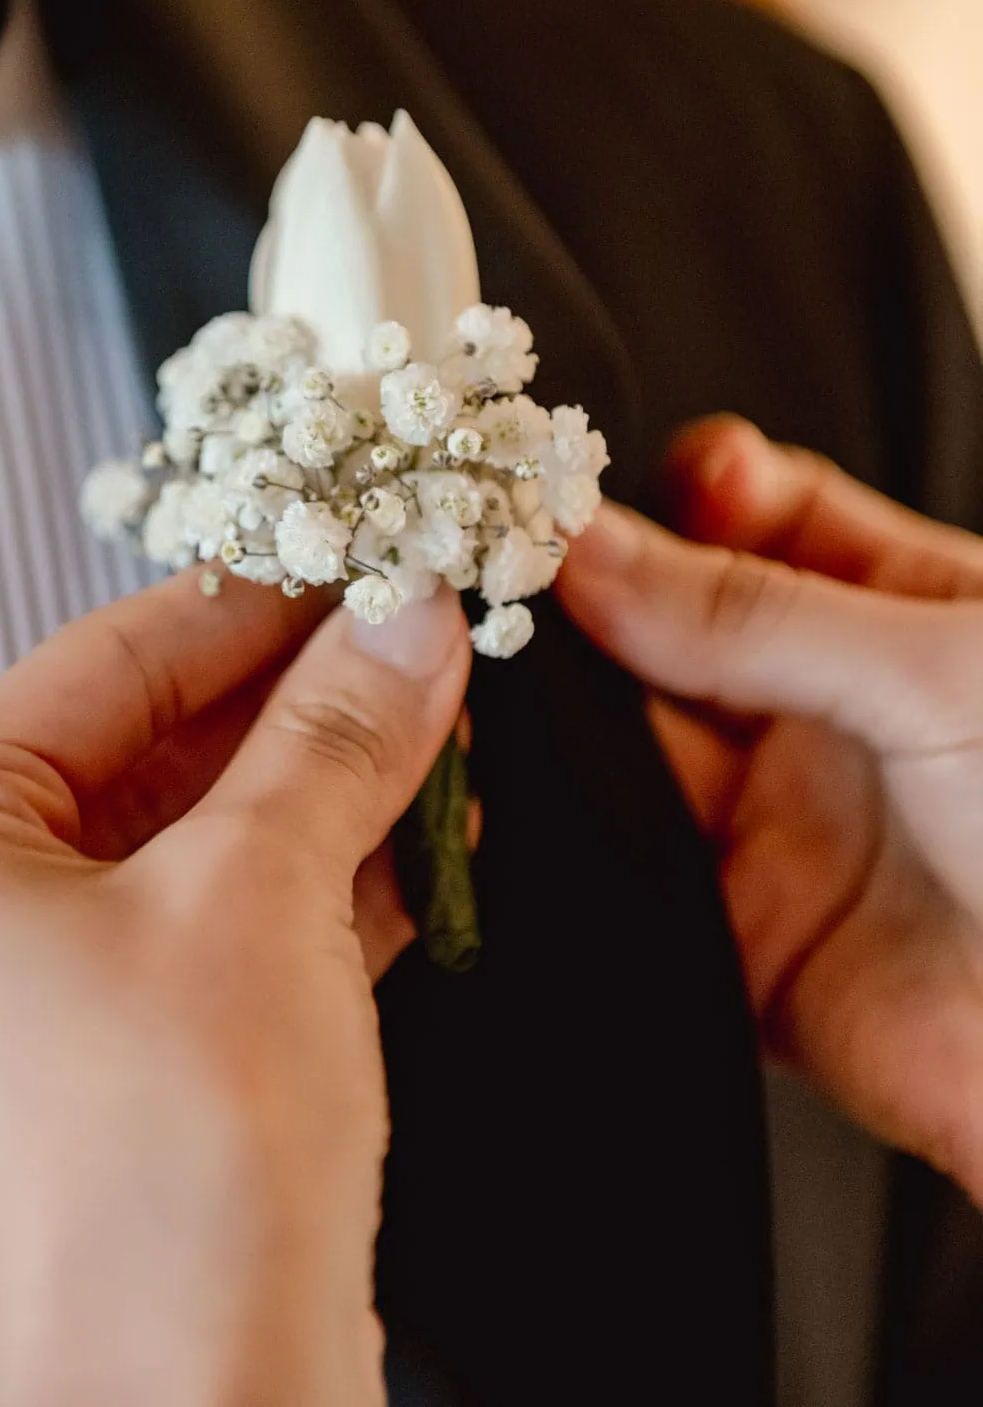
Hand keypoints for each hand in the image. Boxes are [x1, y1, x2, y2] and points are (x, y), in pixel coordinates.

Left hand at [0, 572, 469, 1406]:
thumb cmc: (164, 1196)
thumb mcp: (264, 894)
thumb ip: (334, 735)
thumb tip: (393, 628)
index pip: (98, 667)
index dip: (244, 604)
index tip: (342, 568)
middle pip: (135, 763)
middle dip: (289, 712)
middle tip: (398, 649)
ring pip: (170, 863)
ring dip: (303, 804)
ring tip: (418, 739)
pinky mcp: (77, 1107)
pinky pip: (185, 956)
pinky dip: (287, 904)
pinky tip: (397, 858)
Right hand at [558, 416, 982, 1201]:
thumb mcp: (939, 676)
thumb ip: (758, 614)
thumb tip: (599, 553)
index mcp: (905, 616)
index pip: (763, 518)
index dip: (677, 499)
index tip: (587, 491)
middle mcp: (834, 713)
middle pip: (675, 629)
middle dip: (591, 602)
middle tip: (504, 580)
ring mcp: (786, 823)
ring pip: (632, 747)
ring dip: (564, 723)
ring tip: (492, 683)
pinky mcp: (744, 939)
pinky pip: (626, 875)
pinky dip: (567, 847)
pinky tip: (529, 804)